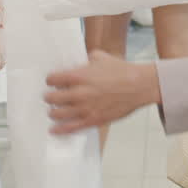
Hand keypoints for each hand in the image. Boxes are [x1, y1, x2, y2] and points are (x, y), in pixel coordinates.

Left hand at [44, 51, 161, 134]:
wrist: (139, 86)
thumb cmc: (122, 71)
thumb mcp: (101, 57)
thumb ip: (86, 59)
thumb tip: (80, 63)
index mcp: (78, 75)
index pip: (52, 79)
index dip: (51, 80)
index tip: (52, 82)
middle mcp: (78, 93)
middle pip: (51, 98)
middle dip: (49, 97)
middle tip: (50, 97)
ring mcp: (85, 108)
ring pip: (57, 114)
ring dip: (53, 112)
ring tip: (53, 111)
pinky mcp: (93, 120)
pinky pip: (71, 128)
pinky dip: (60, 129)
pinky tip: (54, 129)